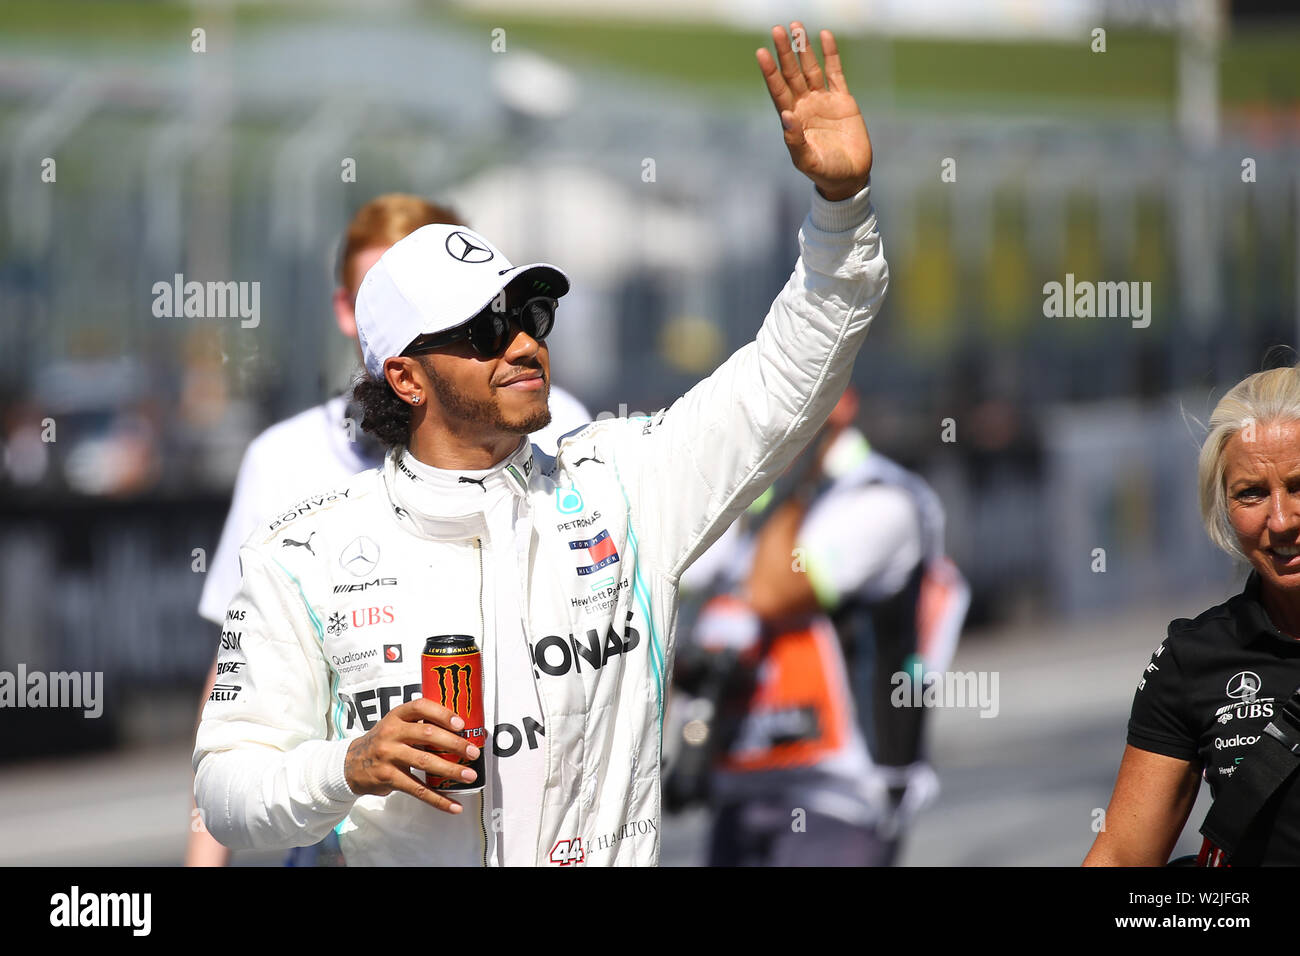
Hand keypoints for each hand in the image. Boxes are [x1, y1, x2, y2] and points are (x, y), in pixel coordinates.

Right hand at [344, 698, 480, 814]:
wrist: (351, 764)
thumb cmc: (384, 741)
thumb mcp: (396, 725)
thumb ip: (422, 725)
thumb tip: (462, 731)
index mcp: (397, 716)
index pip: (420, 707)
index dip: (442, 713)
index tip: (461, 723)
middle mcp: (392, 732)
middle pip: (427, 735)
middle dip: (454, 744)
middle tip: (473, 752)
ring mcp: (389, 755)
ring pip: (425, 762)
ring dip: (451, 770)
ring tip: (469, 776)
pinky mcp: (388, 778)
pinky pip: (417, 789)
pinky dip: (438, 799)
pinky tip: (453, 805)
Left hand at [756, 23, 871, 200]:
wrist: (850, 177)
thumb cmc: (825, 172)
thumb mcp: (806, 161)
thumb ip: (794, 141)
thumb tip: (786, 116)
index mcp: (792, 119)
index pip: (778, 90)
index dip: (770, 72)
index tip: (761, 52)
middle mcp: (804, 105)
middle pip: (792, 74)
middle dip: (784, 52)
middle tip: (777, 30)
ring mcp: (823, 100)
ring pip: (810, 69)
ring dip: (803, 48)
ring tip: (796, 26)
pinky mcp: (843, 99)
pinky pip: (835, 72)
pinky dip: (830, 55)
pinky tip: (824, 36)